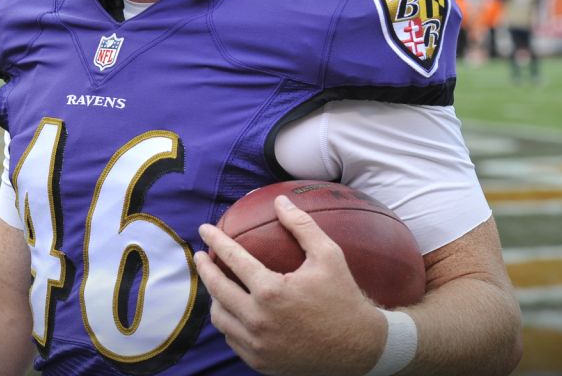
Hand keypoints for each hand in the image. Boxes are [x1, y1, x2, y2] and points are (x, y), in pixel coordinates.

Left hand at [193, 195, 386, 375]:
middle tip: (201, 256)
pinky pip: (232, 339)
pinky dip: (228, 322)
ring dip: (214, 297)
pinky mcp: (260, 362)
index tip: (205, 229)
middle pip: (217, 288)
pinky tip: (232, 310)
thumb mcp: (329, 256)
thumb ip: (302, 226)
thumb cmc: (344, 298)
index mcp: (271, 291)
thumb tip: (280, 201)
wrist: (360, 348)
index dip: (216, 240)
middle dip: (205, 268)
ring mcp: (257, 345)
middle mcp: (258, 320)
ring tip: (217, 283)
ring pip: (220, 317)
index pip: (232, 259)